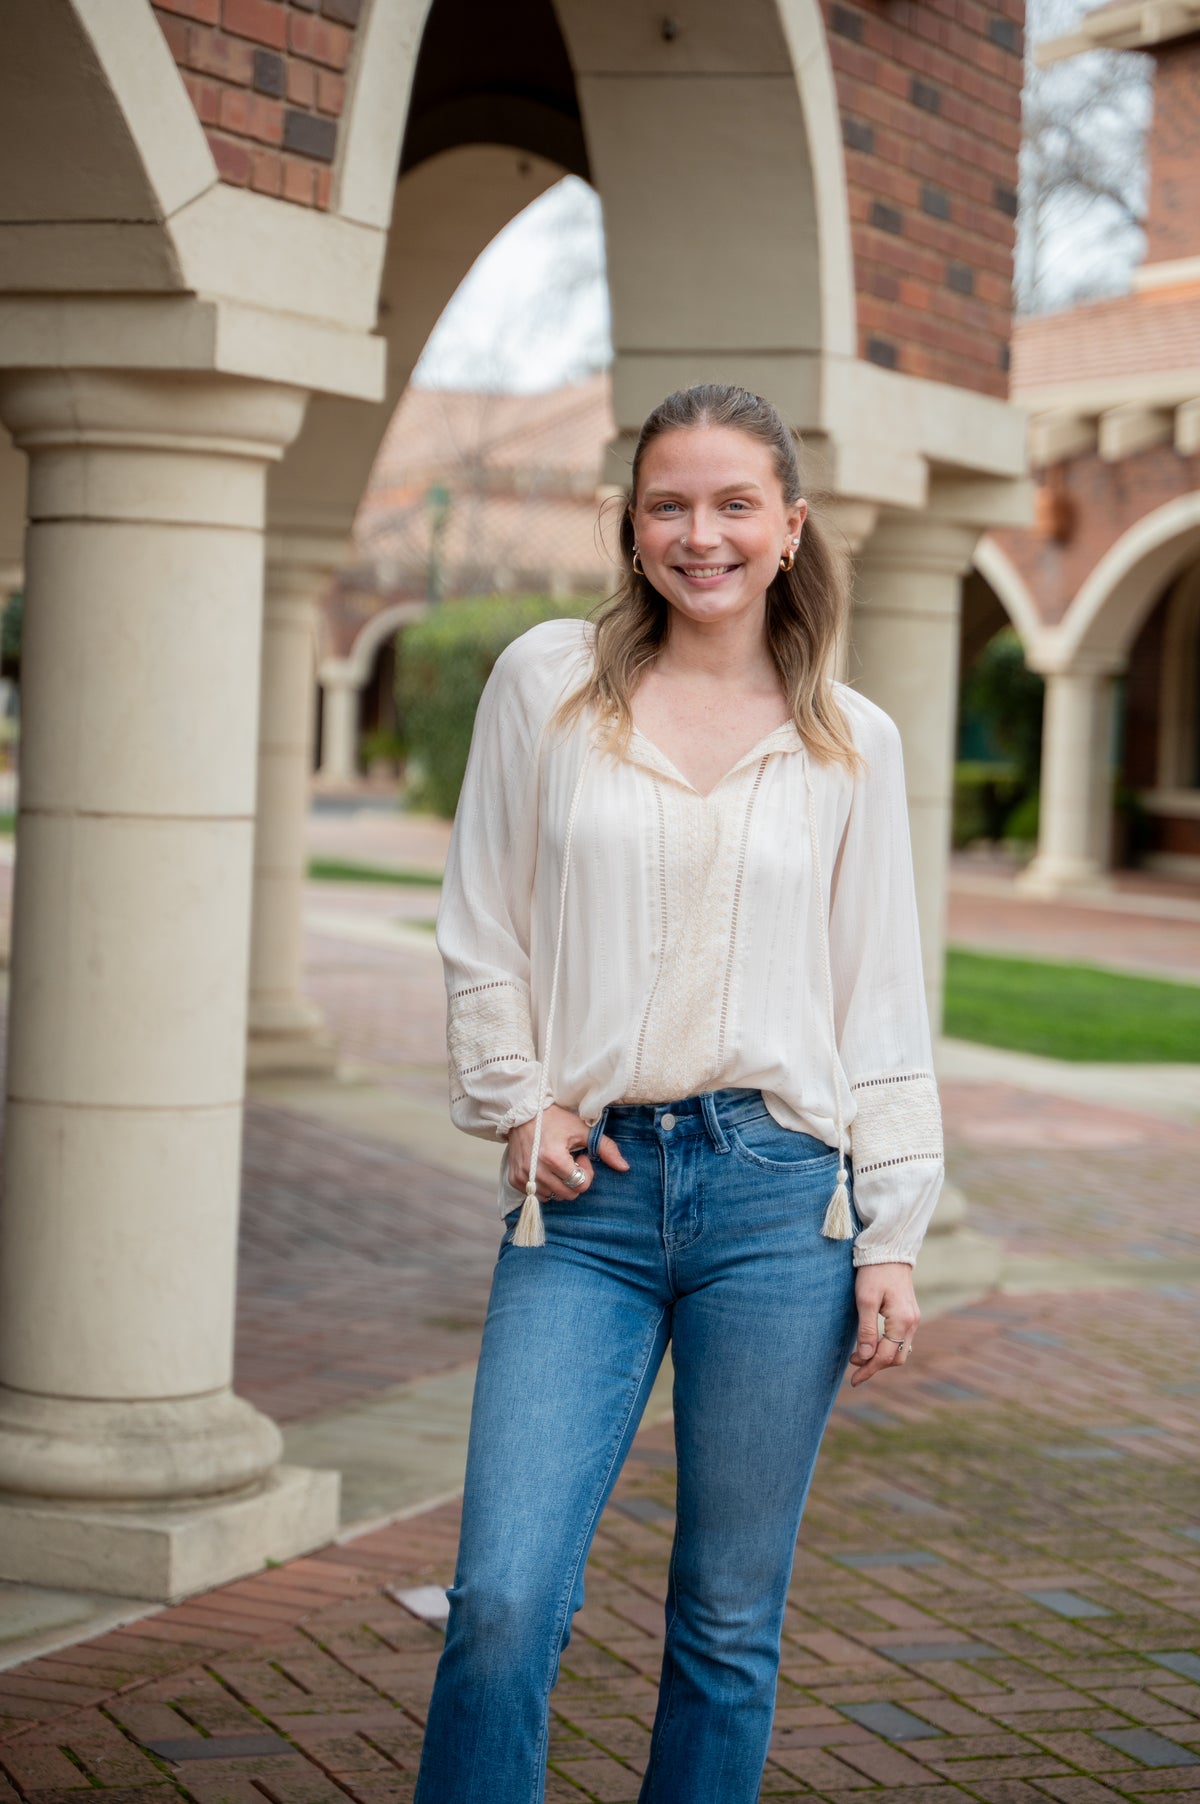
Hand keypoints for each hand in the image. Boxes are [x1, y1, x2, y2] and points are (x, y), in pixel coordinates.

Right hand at [507, 1104, 628, 1201]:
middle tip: (570, 1161)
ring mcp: (523, 1176)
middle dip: (574, 1180)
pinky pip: (535, 1195)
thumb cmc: (555, 1119)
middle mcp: (536, 1170)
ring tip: (556, 1164)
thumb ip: (606, 1148)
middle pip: (568, 1195)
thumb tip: (625, 1167)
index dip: (585, 1172)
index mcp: (554, 1158)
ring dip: (558, 1184)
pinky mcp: (514, 1179)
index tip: (580, 1156)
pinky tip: (544, 1168)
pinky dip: (544, 1186)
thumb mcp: (582, 1130)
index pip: (580, 1185)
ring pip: (552, 1197)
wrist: (522, 1112)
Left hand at [848, 1262, 919, 1385]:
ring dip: (880, 1356)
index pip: (886, 1357)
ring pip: (900, 1349)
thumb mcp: (865, 1300)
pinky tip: (871, 1343)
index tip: (853, 1380)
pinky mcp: (909, 1314)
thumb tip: (864, 1357)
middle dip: (875, 1365)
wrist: (889, 1250)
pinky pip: (900, 1339)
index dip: (869, 1370)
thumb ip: (866, 1329)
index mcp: (902, 1321)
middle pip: (896, 1358)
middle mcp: (912, 1323)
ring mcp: (913, 1319)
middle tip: (853, 1366)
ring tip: (858, 1355)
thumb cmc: (874, 1273)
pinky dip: (886, 1346)